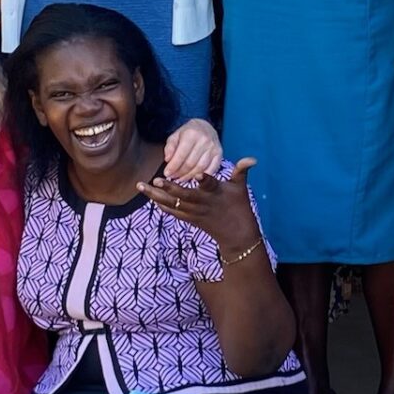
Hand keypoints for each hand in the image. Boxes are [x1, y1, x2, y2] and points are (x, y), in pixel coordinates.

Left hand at [141, 158, 262, 252]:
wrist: (237, 234)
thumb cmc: (239, 206)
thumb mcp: (241, 188)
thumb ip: (242, 170)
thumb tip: (252, 158)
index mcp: (216, 193)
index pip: (211, 185)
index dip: (205, 179)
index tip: (199, 174)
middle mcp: (204, 203)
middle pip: (184, 196)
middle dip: (169, 188)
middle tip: (155, 178)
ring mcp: (195, 213)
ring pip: (173, 204)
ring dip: (156, 196)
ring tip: (141, 186)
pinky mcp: (190, 219)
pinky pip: (173, 212)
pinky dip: (162, 206)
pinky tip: (151, 198)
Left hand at [162, 118, 221, 182]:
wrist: (205, 127)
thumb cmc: (188, 133)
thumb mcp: (175, 136)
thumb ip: (170, 147)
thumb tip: (167, 160)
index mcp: (191, 134)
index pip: (181, 155)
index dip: (173, 166)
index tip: (167, 173)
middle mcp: (204, 140)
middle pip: (190, 163)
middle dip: (180, 173)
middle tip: (173, 177)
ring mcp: (213, 147)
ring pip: (200, 168)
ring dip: (189, 176)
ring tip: (181, 179)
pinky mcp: (219, 154)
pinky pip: (211, 169)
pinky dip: (203, 176)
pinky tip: (195, 178)